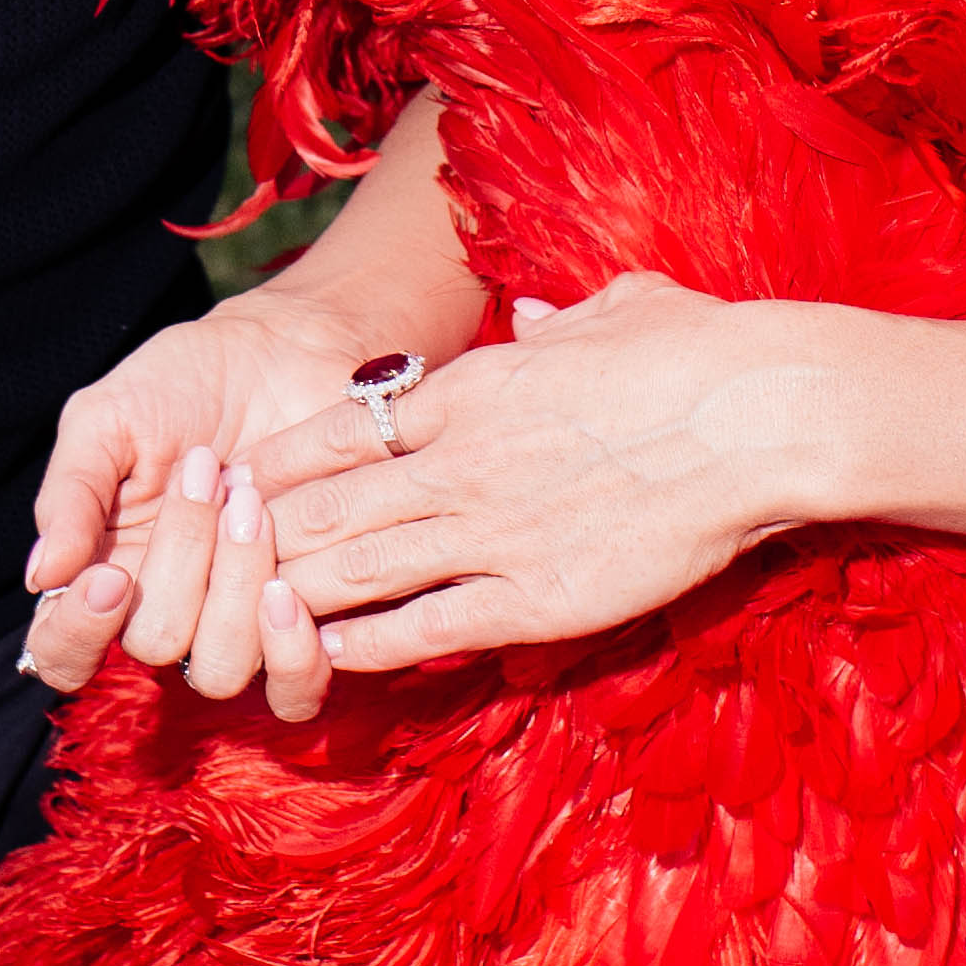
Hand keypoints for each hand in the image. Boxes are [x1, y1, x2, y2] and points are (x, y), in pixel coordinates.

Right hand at [21, 289, 387, 698]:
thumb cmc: (182, 384)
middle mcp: (167, 613)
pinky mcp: (306, 625)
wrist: (284, 354)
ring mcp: (238, 626)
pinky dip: (293, 649)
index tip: (108, 576)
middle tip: (206, 473)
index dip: (77, 635)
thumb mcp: (106, 421)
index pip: (61, 656)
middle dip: (180, 560)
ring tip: (251, 503)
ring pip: (222, 668)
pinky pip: (296, 689)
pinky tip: (289, 586)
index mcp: (102, 577)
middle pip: (155, 646)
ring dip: (235, 586)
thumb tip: (43, 577)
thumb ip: (71, 496)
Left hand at [241, 275, 840, 705]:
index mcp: (471, 390)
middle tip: (210, 559)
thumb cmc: (695, 353)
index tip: (238, 480)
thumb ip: (557, 321)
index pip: (338, 429)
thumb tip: (536, 315)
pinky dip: (364, 643)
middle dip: (262, 533)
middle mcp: (460, 464)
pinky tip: (322, 655)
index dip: (279, 461)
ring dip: (292, 591)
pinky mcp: (532, 599)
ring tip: (240, 613)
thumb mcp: (612, 310)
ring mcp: (491, 534)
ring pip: (355, 569)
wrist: (754, 418)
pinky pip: (424, 628)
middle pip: (325, 505)